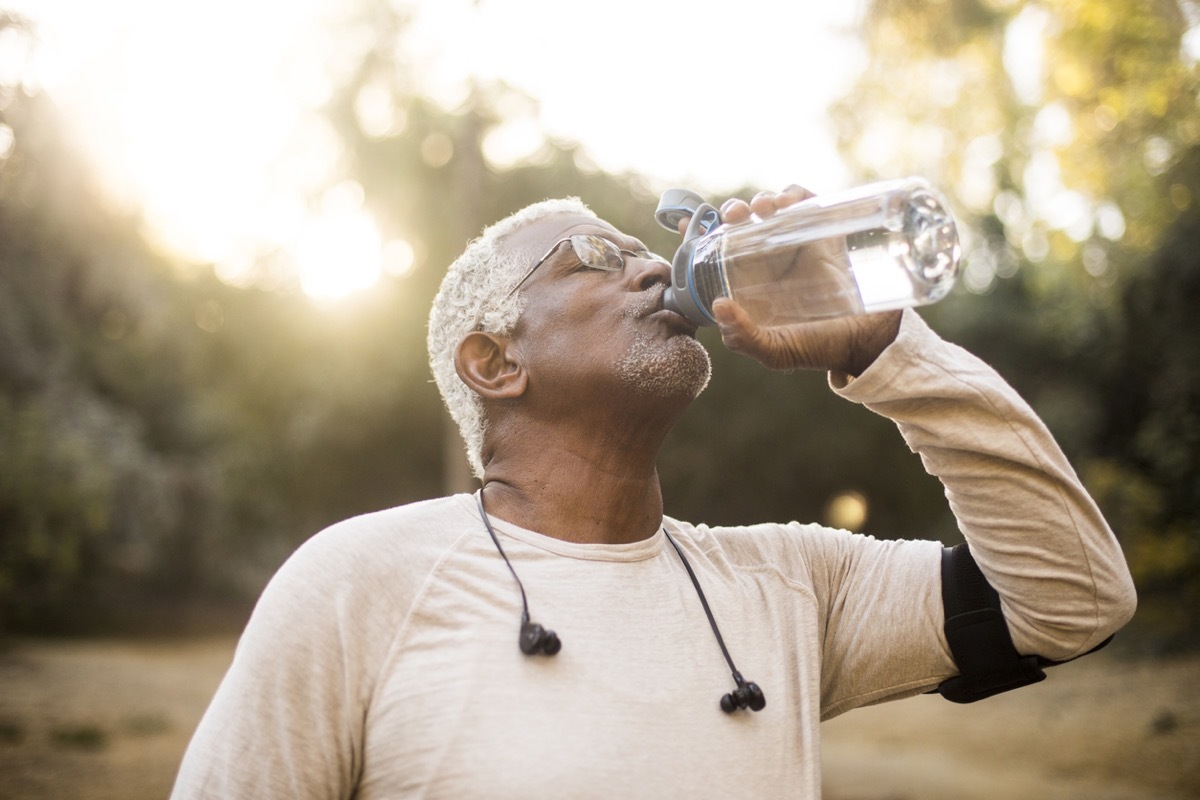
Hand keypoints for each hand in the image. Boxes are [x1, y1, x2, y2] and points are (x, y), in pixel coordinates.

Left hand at [696, 185, 901, 375]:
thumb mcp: (775, 351)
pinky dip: (794, 194)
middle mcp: (769, 260)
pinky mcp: (824, 232)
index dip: (700, 232)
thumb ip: (744, 338)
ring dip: (761, 199)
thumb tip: (719, 306)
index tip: (687, 222)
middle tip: (733, 216)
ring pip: (771, 207)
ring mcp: (797, 244)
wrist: (867, 340)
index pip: (717, 251)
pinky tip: (787, 203)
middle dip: (732, 211)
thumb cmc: (817, 347)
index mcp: (749, 283)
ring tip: (763, 208)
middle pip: (743, 222)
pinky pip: (805, 202)